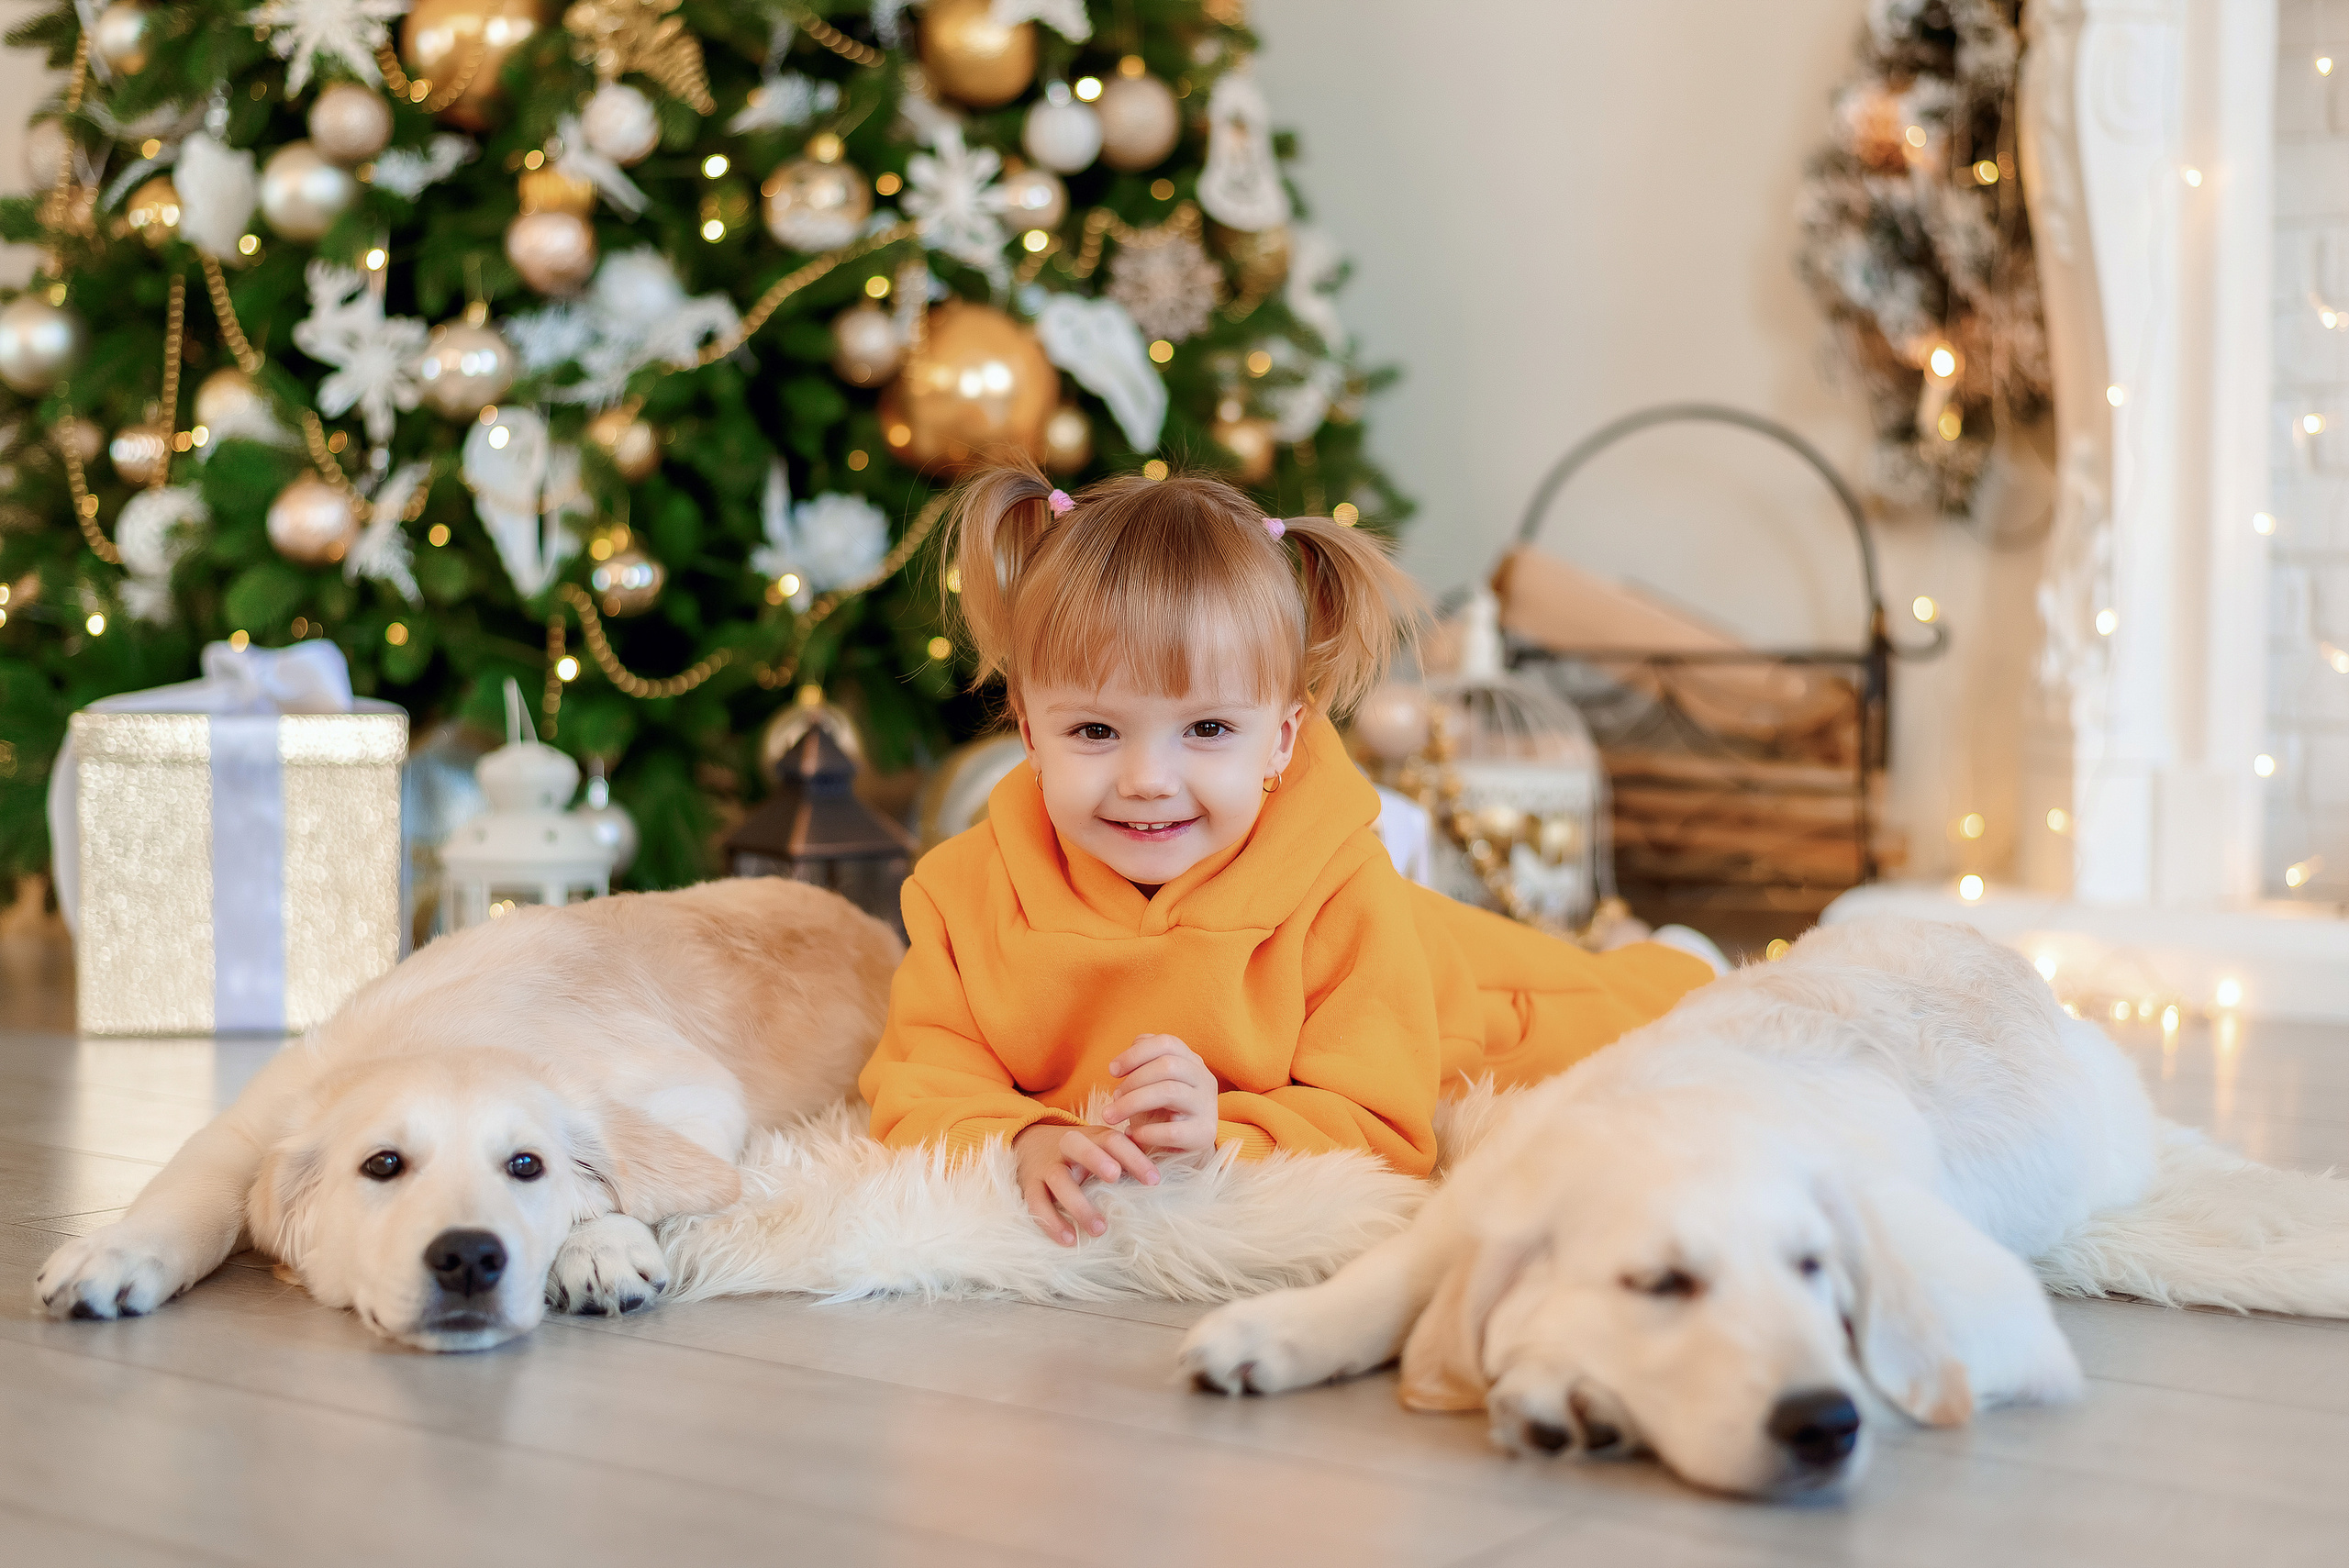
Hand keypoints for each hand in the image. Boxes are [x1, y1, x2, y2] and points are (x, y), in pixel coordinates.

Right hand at [1013, 1122, 1159, 1245]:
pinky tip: (1069, 1239)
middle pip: (1079, 1146)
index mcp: (1092, 1136)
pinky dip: (1051, 1222)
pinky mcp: (1030, 1184)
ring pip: (1059, 1180)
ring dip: (1078, 1204)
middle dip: (1096, 1159)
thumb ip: (1129, 1156)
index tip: (1154, 1180)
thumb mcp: (1103, 1147)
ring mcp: (1047, 1166)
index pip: (1113, 1140)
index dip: (1134, 1157)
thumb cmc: (1082, 1152)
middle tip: (1115, 1177)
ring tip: (1099, 1229)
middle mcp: (1067, 1147)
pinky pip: (1036, 1203)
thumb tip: (1165, 1171)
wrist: (1032, 1142)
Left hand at [1105, 1034, 1219, 1156]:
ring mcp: (1207, 1106)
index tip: (1112, 1071)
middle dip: (1132, 1080)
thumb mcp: (1150, 1084)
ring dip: (1132, 1103)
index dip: (1135, 1053)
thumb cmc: (1160, 1112)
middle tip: (1112, 1098)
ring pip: (1169, 1092)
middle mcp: (1205, 1079)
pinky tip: (1132, 1134)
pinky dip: (1147, 1132)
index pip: (1166, 1043)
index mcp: (1192, 1062)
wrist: (1180, 1150)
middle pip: (1167, 1065)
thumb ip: (1140, 1065)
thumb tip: (1121, 1063)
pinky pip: (1173, 1130)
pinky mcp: (1204, 1134)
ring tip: (1112, 1116)